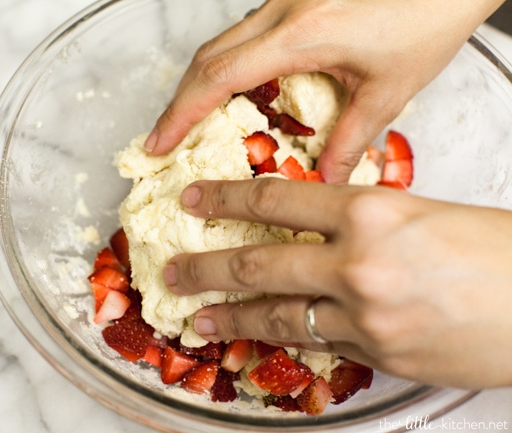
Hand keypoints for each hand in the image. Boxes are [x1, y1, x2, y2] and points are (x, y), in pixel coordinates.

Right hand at [145, 0, 503, 182]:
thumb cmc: (430, 11)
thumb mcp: (390, 88)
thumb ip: (352, 138)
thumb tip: (327, 177)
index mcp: (302, 33)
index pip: (219, 77)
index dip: (180, 113)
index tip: (159, 143)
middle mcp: (284, 9)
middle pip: (206, 57)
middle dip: (178, 102)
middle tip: (164, 139)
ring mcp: (285, 0)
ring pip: (222, 43)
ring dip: (201, 84)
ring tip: (192, 123)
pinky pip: (245, 34)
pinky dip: (229, 67)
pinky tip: (236, 92)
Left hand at [162, 178, 511, 387]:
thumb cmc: (496, 252)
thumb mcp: (420, 214)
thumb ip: (360, 224)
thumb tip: (314, 232)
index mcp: (372, 209)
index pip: (276, 198)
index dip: (226, 197)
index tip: (195, 199)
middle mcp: (359, 261)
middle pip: (259, 260)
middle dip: (207, 266)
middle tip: (173, 270)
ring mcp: (364, 314)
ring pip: (276, 314)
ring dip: (231, 317)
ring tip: (198, 318)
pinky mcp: (377, 354)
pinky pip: (316, 343)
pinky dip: (284, 339)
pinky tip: (260, 339)